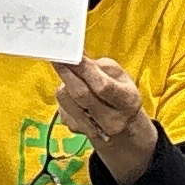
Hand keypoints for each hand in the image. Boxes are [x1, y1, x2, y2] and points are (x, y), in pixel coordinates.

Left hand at [53, 53, 156, 178]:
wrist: (121, 125)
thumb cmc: (120, 93)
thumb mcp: (120, 76)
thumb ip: (100, 66)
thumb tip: (77, 55)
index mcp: (127, 102)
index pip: (102, 86)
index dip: (84, 69)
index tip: (71, 54)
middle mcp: (112, 121)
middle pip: (80, 94)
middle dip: (66, 72)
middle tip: (57, 57)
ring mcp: (92, 129)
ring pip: (65, 99)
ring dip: (64, 83)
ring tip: (71, 75)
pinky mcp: (75, 129)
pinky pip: (61, 107)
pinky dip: (64, 95)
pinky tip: (73, 93)